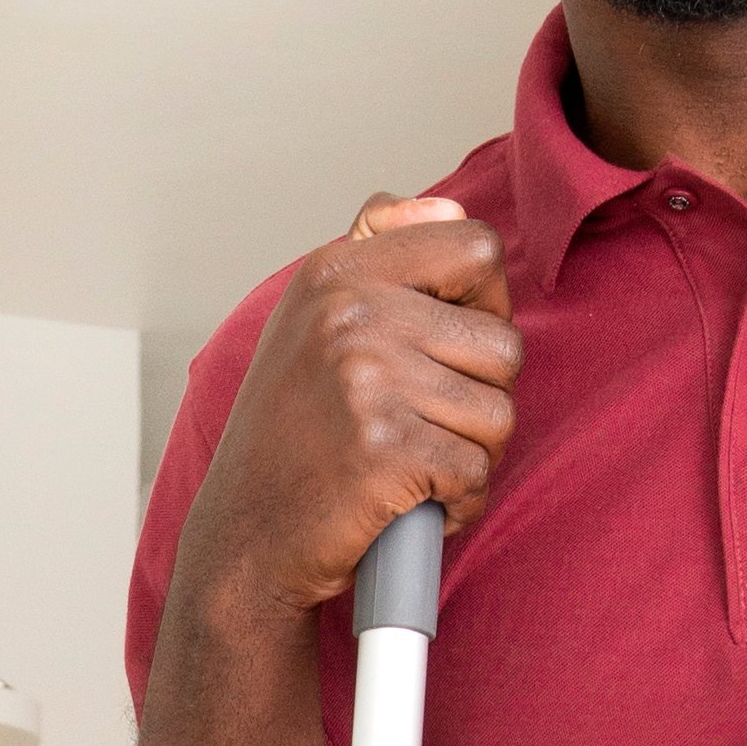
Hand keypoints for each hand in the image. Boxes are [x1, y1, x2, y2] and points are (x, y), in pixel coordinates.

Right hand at [163, 194, 518, 641]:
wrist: (243, 539)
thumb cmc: (288, 436)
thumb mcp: (311, 321)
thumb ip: (377, 254)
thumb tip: (446, 206)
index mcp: (338, 270)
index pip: (477, 249)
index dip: (485, 303)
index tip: (449, 346)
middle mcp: (350, 313)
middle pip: (503, 343)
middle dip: (480, 397)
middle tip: (424, 426)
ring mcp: (367, 380)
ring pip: (499, 414)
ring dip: (471, 454)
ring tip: (414, 466)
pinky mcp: (386, 450)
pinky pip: (476, 473)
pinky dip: (459, 503)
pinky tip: (414, 504)